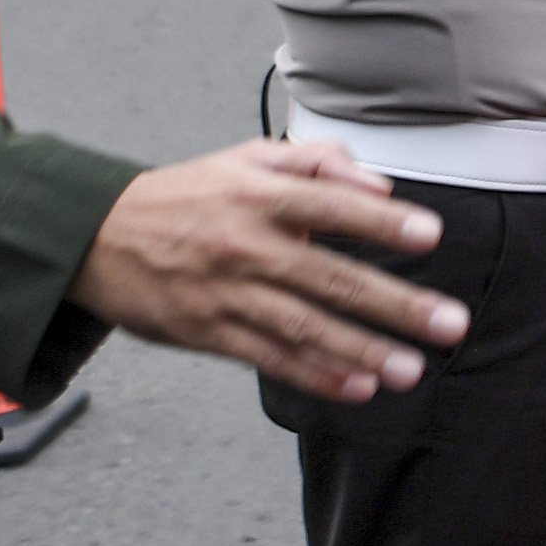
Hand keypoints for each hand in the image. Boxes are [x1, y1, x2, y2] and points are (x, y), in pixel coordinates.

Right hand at [65, 140, 467, 400]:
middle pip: (331, 278)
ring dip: (363, 350)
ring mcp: (227, 294)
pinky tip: (357, 387)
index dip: (382, 222)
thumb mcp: (247, 158)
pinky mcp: (209, 333)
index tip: (430, 235)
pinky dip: (315, 375)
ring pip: (304, 327)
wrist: (97, 236)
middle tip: (449, 323)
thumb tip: (378, 186)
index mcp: (259, 195)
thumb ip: (317, 162)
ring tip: (411, 369)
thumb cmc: (187, 195)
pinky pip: (270, 359)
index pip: (331, 207)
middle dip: (396, 304)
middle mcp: (246, 245)